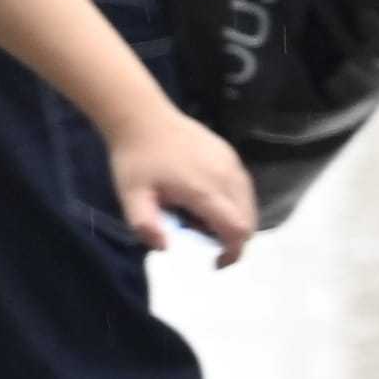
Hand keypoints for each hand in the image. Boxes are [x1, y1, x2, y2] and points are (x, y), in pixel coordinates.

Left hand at [106, 109, 259, 265]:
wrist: (141, 116)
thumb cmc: (135, 159)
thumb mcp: (129, 196)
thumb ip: (145, 225)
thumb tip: (167, 247)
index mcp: (203, 191)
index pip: (237, 230)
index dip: (233, 252)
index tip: (216, 262)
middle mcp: (225, 177)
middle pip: (248, 220)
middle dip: (232, 238)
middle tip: (201, 236)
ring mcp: (231, 163)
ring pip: (248, 204)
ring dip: (234, 220)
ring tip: (202, 217)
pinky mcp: (230, 154)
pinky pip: (243, 187)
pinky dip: (234, 203)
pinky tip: (208, 198)